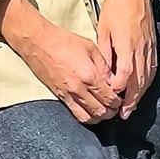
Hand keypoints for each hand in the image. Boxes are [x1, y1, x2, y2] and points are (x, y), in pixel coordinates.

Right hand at [0, 0, 122, 124]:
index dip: (118, 100)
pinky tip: (91, 111)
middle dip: (112, 111)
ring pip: (89, 117)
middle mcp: (79, 88)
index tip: (121, 97)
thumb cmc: (63, 41)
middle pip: (101, 111)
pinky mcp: (60, 97)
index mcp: (90, 75)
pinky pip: (76, 115)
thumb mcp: (90, 47)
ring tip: (104, 110)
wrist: (39, 43)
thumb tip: (113, 80)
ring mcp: (68, 94)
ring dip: (100, 117)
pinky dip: (86, 117)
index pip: (110, 97)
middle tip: (115, 105)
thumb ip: (104, 66)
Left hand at [97, 0, 156, 119]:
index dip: (119, 90)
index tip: (112, 99)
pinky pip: (152, 69)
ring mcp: (149, 48)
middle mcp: (141, 50)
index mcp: (127, 46)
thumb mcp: (103, 30)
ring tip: (132, 107)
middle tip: (124, 114)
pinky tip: (141, 89)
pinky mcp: (153, 46)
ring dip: (140, 94)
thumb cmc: (115, 9)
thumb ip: (105, 54)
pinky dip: (147, 82)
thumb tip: (103, 74)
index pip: (125, 75)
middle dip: (131, 100)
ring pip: (147, 77)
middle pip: (139, 81)